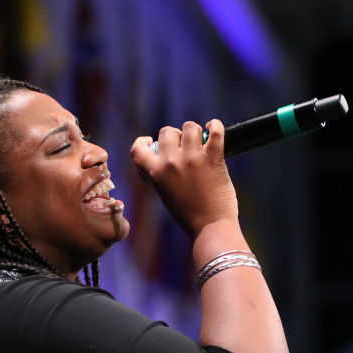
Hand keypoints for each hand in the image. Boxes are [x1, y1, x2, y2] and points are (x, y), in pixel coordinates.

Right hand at [130, 119, 237, 238]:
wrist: (210, 227)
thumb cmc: (190, 215)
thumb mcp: (166, 193)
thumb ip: (163, 174)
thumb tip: (172, 155)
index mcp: (156, 173)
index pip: (138, 149)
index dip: (142, 141)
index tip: (149, 141)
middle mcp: (171, 162)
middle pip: (167, 132)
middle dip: (175, 136)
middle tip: (184, 145)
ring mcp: (193, 158)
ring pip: (189, 127)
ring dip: (194, 131)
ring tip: (200, 139)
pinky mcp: (213, 158)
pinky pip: (214, 131)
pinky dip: (215, 125)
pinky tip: (213, 127)